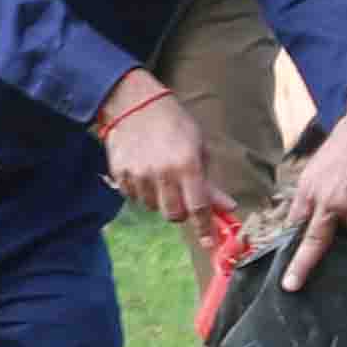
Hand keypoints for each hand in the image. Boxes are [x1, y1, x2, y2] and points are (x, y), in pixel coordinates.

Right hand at [99, 84, 226, 226]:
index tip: (209, 242)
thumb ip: (210, 182)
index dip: (204, 228)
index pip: (198, 208)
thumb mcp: (199, 147)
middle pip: (174, 215)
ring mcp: (138, 175)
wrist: (135, 103)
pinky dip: (141, 191)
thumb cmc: (174, 123)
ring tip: (159, 175)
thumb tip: (227, 208)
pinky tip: (143, 170)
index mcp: (187, 166)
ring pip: (152, 207)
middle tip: (181, 195)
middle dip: (181, 211)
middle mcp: (162, 174)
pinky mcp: (120, 174)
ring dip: (159, 199)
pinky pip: (133, 197)